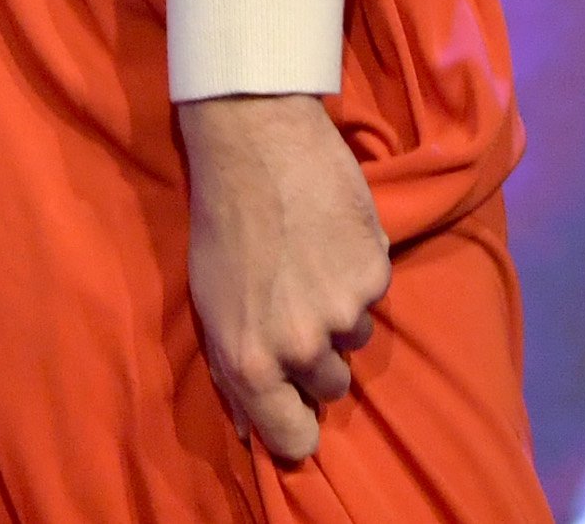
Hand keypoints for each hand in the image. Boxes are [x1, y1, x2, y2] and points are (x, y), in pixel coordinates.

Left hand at [179, 91, 391, 464]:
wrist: (255, 144)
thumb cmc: (221, 223)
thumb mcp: (209, 305)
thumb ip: (234, 370)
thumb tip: (248, 429)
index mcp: (251, 364)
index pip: (294, 441)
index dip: (298, 428)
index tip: (298, 409)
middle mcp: (300, 348)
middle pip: (331, 389)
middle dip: (318, 359)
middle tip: (298, 307)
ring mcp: (342, 312)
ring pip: (355, 338)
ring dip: (340, 311)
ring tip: (311, 260)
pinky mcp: (374, 274)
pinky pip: (374, 293)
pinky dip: (358, 270)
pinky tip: (331, 236)